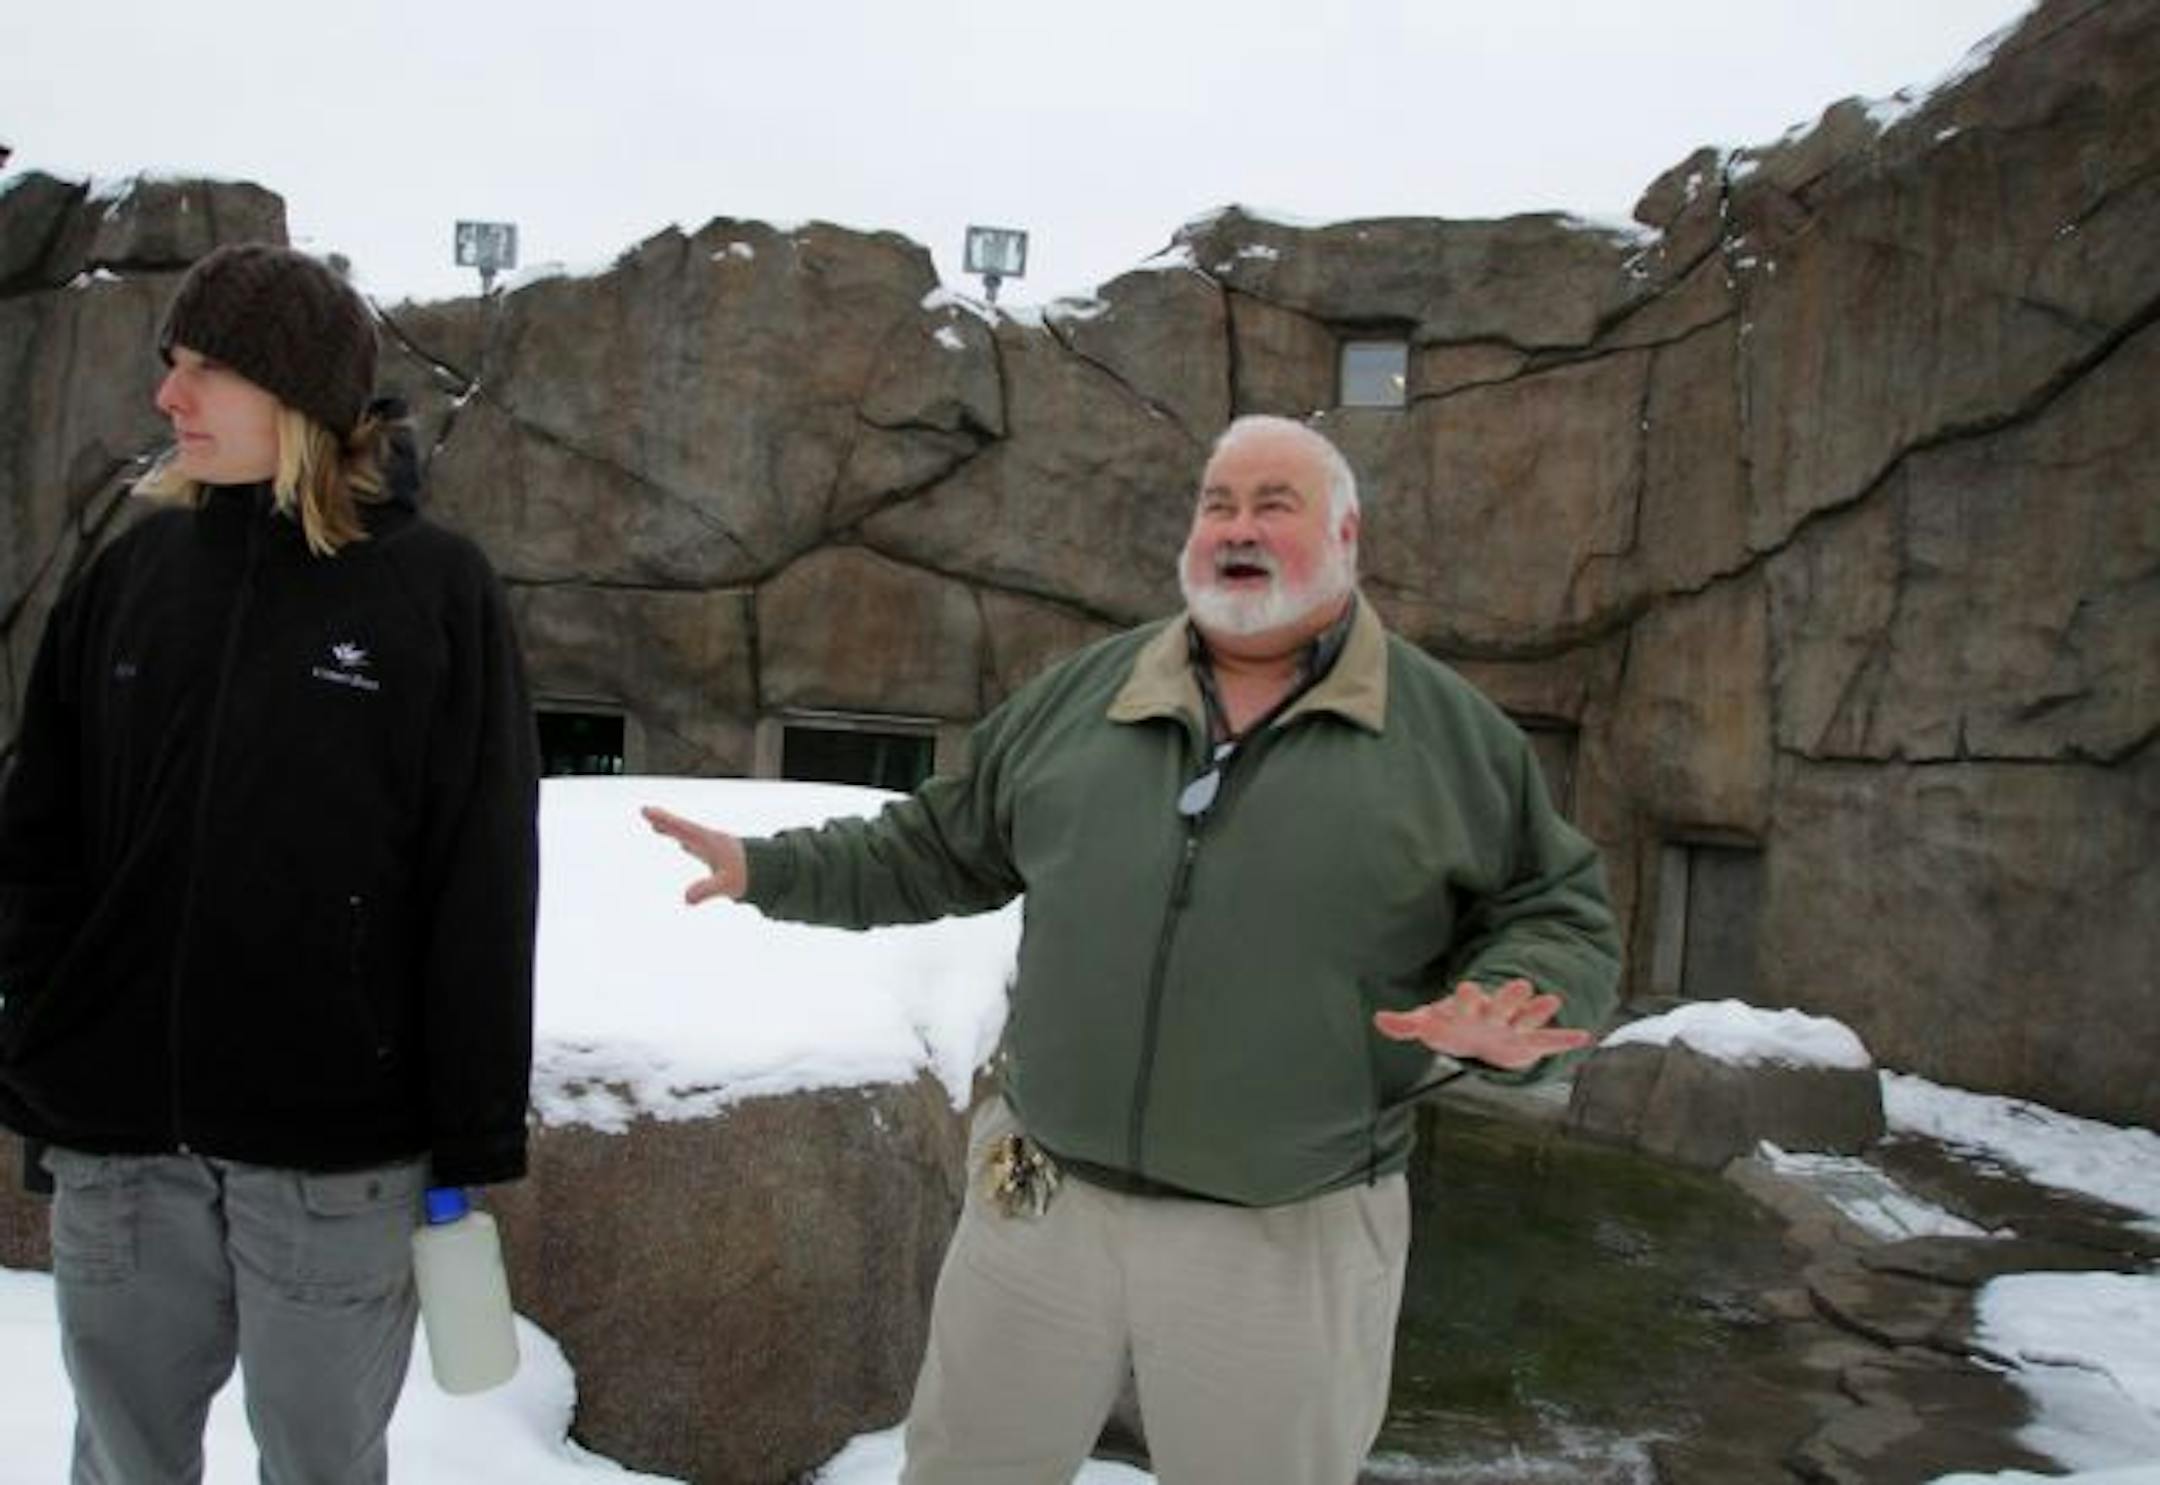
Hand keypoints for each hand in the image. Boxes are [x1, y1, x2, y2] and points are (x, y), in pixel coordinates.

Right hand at [641, 805, 748, 904]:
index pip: (683, 828)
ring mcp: (716, 848)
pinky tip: (684, 846)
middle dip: (664, 821)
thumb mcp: (727, 884)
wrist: (771, 873)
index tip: (647, 811)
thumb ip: (706, 890)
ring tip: (657, 826)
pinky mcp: (721, 857)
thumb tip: (686, 899)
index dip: (664, 820)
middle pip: (683, 828)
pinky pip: (698, 846)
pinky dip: (686, 842)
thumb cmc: (748, 875)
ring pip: (689, 836)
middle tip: (646, 812)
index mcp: (710, 842)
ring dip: (673, 831)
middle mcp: (711, 841)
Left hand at [1372, 978, 1592, 1070]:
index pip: (1466, 1002)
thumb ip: (1406, 1024)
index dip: (1466, 997)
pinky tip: (1584, 1037)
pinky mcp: (1527, 1042)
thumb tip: (1379, 1019)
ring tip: (1553, 1000)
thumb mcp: (1427, 1024)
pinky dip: (1564, 1040)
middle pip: (1501, 1005)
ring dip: (1538, 1010)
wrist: (1476, 1036)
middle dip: (1508, 996)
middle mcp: (1493, 1015)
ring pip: (1527, 1017)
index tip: (1466, 986)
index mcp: (1467, 1009)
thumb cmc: (1450, 1026)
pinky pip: (1548, 1041)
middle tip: (1520, 983)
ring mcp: (1512, 1027)